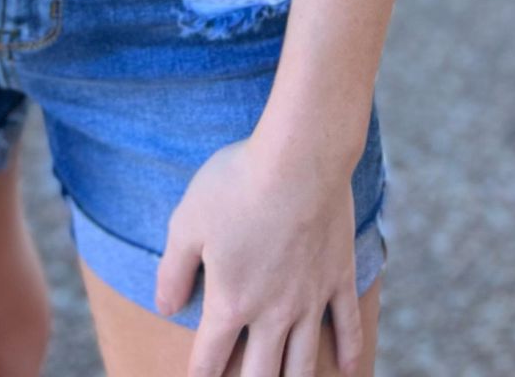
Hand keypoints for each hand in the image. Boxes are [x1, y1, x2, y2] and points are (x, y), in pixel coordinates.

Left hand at [154, 134, 362, 375]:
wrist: (299, 159)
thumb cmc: (236, 185)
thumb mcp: (187, 222)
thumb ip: (173, 270)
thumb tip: (164, 309)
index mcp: (231, 302)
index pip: (210, 360)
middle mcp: (272, 313)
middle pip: (261, 375)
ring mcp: (310, 300)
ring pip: (304, 364)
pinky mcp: (339, 278)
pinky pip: (348, 327)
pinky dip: (350, 353)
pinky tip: (348, 370)